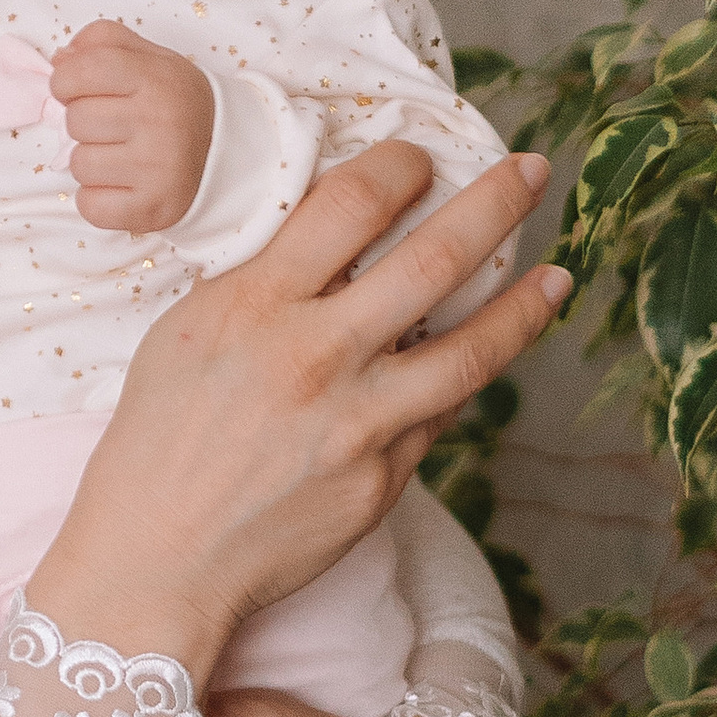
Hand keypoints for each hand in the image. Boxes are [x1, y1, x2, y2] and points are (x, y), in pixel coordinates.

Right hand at [23, 138, 565, 685]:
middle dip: (493, 205)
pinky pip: (438, 416)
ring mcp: (359, 423)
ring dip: (524, 304)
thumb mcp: (184, 335)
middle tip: (530, 171)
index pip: (350, 204)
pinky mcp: (383, 480)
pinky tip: (486, 358)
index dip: (398, 166)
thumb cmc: (157, 442)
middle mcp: (316, 357)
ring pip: (470, 349)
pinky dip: (463, 380)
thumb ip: (258, 285)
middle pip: (433, 260)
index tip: (419, 158)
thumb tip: (331, 239)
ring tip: (559, 276)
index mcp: (255, 306)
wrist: (158, 558)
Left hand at [50, 21, 214, 230]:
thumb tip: (60, 60)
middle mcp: (159, 121)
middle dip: (84, 123)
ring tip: (122, 157)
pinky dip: (97, 199)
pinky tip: (122, 185)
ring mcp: (156, 169)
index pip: (79, 72)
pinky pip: (89, 205)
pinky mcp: (151, 208)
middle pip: (75, 120)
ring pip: (79, 165)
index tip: (76, 88)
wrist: (226, 154)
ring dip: (92, 163)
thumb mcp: (151, 59)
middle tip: (113, 126)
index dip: (65, 81)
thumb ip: (104, 43)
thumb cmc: (175, 103)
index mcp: (156, 78)